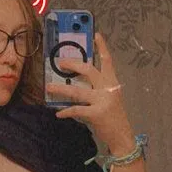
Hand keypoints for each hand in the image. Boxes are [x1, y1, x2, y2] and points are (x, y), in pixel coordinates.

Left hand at [47, 32, 133, 147]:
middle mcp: (108, 89)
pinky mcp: (96, 114)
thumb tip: (76, 82)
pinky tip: (59, 114)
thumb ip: (97, 89)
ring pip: (77, 91)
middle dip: (73, 64)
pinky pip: (76, 110)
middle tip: (60, 62)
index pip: (108, 62)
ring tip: (49, 88)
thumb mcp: (109, 99)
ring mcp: (103, 101)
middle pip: (89, 70)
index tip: (96, 35)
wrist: (122, 137)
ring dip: (61, 89)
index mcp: (112, 84)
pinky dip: (66, 111)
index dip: (102, 48)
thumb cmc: (113, 118)